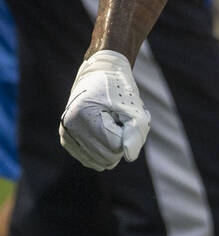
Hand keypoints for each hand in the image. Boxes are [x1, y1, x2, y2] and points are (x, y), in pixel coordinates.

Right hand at [59, 50, 150, 171]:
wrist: (100, 73)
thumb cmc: (119, 87)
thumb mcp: (133, 105)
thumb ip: (136, 130)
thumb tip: (130, 156)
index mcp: (83, 115)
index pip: (114, 145)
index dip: (129, 133)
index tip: (128, 115)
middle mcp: (69, 128)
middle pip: (106, 157)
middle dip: (122, 141)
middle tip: (123, 120)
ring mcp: (66, 136)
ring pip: (100, 162)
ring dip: (113, 146)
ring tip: (114, 125)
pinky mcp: (67, 141)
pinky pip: (91, 159)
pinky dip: (104, 148)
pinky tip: (105, 131)